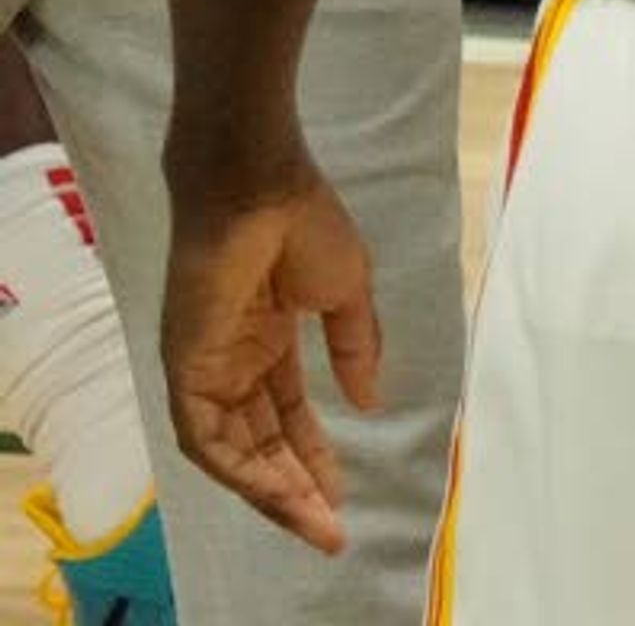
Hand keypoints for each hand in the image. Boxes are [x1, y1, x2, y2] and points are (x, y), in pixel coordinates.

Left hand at [161, 151, 383, 554]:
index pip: (287, 418)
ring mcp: (206, 367)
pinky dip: (238, 467)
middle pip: (260, 444)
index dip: (315, 458)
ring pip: (233, 451)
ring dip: (271, 490)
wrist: (260, 184)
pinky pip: (205, 435)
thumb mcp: (347, 293)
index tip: (344, 497)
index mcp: (267, 343)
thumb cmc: (306, 224)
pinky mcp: (186, 365)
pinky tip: (275, 490)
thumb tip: (369, 403)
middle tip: (331, 528)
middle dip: (295, 489)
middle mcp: (232, 364)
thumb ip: (356, 348)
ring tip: (313, 520)